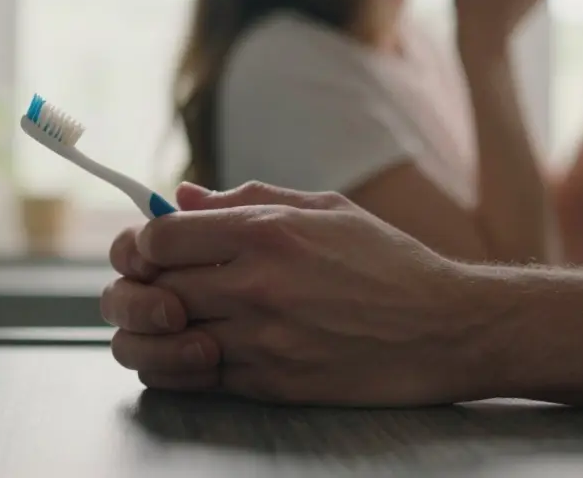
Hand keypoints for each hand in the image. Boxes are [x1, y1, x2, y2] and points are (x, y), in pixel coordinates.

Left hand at [101, 182, 509, 404]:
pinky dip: (178, 368)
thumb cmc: (387, 262)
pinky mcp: (271, 384)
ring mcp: (262, 340)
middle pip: (150, 288)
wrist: (445, 328)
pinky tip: (192, 352)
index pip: (159, 237)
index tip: (156, 248)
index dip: (143, 243)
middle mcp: (257, 285)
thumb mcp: (324, 209)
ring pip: (160, 343)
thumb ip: (245, 199)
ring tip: (161, 324)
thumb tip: (179, 198)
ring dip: (146, 335)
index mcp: (266, 231)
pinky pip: (194, 381)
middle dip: (136, 287)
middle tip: (148, 288)